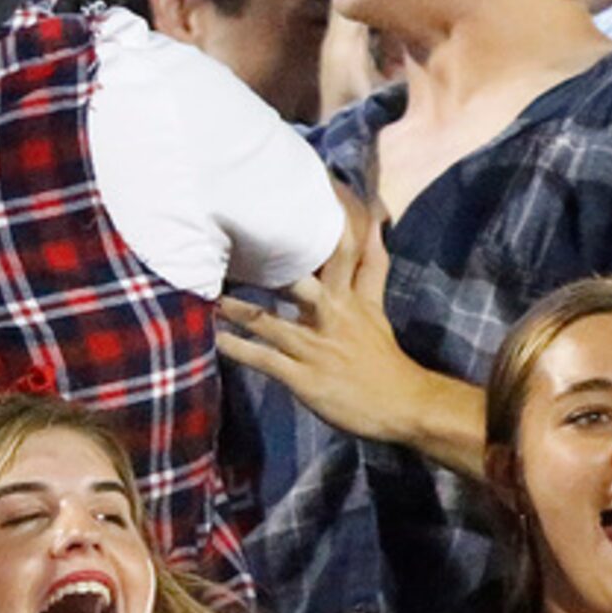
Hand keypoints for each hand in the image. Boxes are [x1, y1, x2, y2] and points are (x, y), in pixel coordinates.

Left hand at [216, 185, 432, 443]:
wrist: (401, 404)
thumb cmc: (381, 353)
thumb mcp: (377, 306)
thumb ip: (371, 266)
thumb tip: (374, 225)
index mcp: (348, 297)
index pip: (336, 256)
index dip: (314, 233)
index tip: (281, 208)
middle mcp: (332, 316)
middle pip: (299, 285)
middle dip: (267, 270)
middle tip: (229, 250)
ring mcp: (316, 348)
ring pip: (271, 323)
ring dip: (238, 309)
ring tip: (210, 296)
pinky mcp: (304, 378)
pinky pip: (265, 360)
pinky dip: (239, 349)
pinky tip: (217, 339)